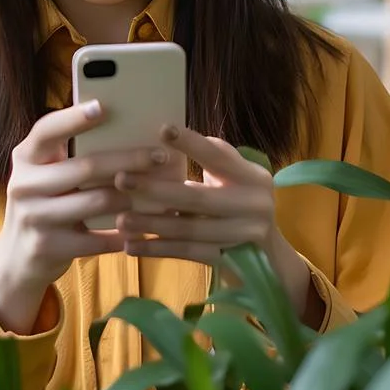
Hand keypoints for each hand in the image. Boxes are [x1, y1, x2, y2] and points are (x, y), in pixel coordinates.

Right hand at [0, 100, 169, 333]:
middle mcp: (24, 184)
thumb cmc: (45, 204)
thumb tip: (127, 132)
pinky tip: (143, 228)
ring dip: (133, 197)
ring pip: (96, 201)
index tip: (103, 106)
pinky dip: (123, 233)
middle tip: (161, 156)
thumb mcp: (47, 176)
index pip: (47, 130)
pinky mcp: (47, 246)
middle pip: (85, 166)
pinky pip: (97, 238)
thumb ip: (72, 156)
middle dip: (129, 159)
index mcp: (26, 158)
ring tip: (159, 193)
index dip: (74, 118)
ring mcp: (33, 217)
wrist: (17, 258)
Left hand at [115, 126, 316, 318]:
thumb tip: (165, 135)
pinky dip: (158, 250)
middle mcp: (254, 204)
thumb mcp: (235, 178)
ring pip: (190, 229)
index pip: (219, 156)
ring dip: (152, 224)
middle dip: (156, 189)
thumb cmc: (238, 202)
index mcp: (252, 177)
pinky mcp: (230, 260)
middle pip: (198, 197)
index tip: (163, 130)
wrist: (268, 256)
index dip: (192, 143)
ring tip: (120, 219)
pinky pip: (187, 253)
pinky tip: (131, 246)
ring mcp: (242, 235)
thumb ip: (211, 158)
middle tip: (121, 180)